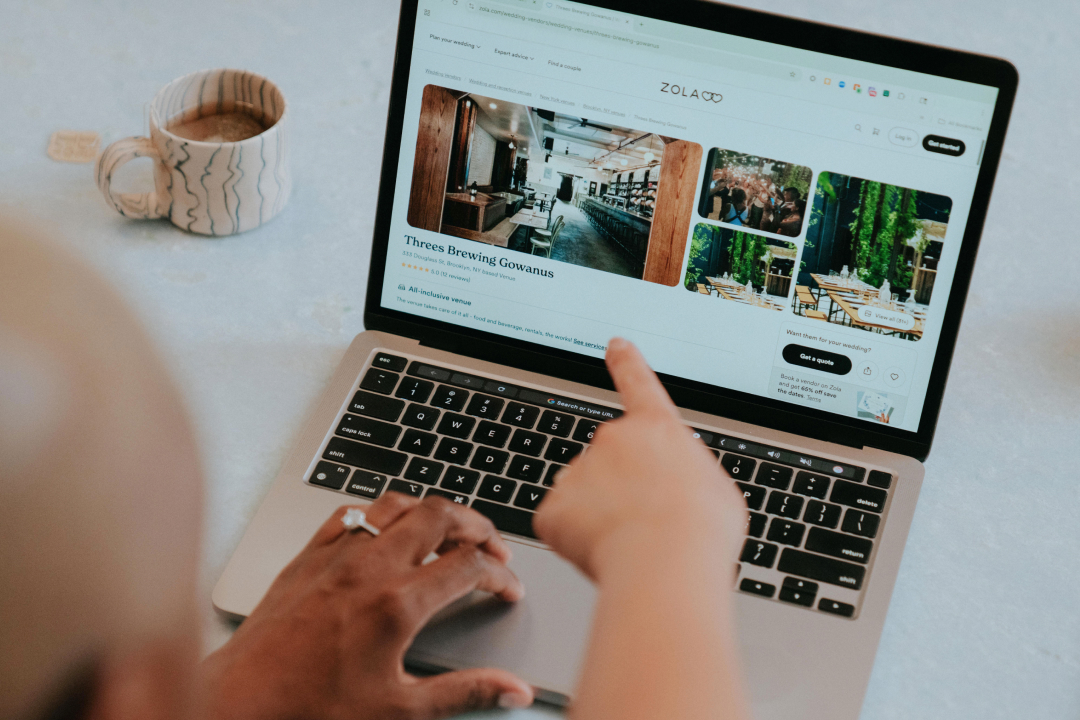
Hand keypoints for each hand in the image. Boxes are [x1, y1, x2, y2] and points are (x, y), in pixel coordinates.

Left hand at [201, 494, 533, 719]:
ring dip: (432, 511)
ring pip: (398, 503)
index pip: (471, 565)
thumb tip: (513, 690)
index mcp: (398, 603)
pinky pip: (355, 513)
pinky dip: (383, 513)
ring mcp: (337, 554)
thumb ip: (465, 693)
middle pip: (441, 514)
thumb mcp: (399, 710)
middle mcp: (370, 566)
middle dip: (477, 525)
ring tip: (449, 531)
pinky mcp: (309, 555)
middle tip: (492, 547)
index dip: (501, 574)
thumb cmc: (311, 710)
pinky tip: (388, 531)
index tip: (509, 590)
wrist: (240, 703)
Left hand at [534, 338, 746, 580]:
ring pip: (585, 495)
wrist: (667, 563)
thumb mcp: (714, 487)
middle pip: (611, 462)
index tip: (615, 346)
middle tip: (650, 524)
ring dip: (602, 516)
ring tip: (634, 544)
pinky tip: (605, 553)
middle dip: (623, 490)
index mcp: (657, 429)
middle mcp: (612, 438)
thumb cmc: (701, 530)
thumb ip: (683, 471)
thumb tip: (669, 484)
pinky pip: (563, 524)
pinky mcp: (553, 508)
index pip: (638, 384)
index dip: (626, 364)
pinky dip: (578, 541)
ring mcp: (578, 471)